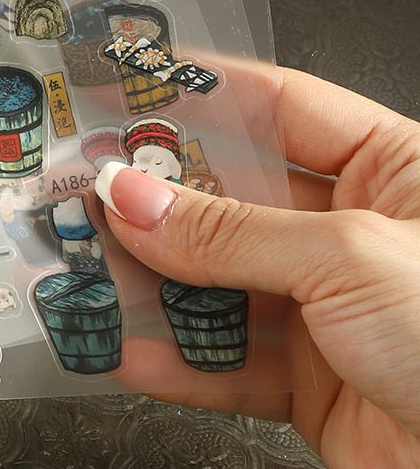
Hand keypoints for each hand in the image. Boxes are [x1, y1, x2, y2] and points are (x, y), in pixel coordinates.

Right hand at [95, 63, 419, 468]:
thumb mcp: (347, 257)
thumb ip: (230, 231)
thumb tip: (135, 197)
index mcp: (392, 171)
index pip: (273, 108)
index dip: (193, 94)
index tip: (120, 85)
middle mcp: (355, 233)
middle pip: (228, 198)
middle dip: (151, 198)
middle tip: (80, 189)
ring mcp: (330, 308)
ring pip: (213, 282)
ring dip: (147, 281)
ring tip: (84, 269)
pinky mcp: (313, 382)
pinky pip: (224, 361)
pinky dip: (171, 359)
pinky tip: (126, 347)